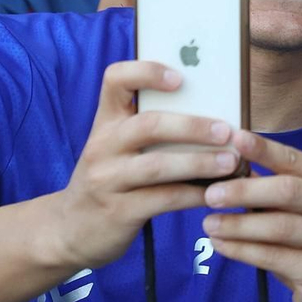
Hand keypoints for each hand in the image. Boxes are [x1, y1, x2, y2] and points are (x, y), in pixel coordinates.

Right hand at [44, 60, 238, 271]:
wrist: (70, 230)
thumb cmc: (109, 181)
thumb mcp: (115, 149)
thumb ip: (146, 131)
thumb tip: (209, 117)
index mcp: (105, 122)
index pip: (115, 80)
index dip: (146, 71)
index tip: (180, 78)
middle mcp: (102, 146)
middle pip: (148, 125)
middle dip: (192, 126)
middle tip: (226, 130)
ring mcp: (108, 180)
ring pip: (157, 165)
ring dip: (199, 162)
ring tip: (231, 162)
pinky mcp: (119, 211)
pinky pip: (163, 199)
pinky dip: (193, 195)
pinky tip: (214, 194)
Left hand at [201, 129, 301, 301]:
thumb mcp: (295, 213)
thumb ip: (268, 191)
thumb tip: (225, 166)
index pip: (295, 160)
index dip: (264, 149)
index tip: (233, 138)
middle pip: (288, 191)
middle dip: (244, 190)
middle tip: (209, 194)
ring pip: (280, 227)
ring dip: (239, 225)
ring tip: (208, 224)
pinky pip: (275, 257)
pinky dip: (243, 250)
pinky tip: (221, 246)